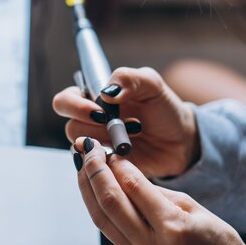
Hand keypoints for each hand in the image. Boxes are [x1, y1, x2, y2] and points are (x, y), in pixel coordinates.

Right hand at [53, 67, 198, 177]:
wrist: (180, 140)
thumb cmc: (163, 108)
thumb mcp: (152, 84)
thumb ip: (128, 78)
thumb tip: (106, 92)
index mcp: (93, 97)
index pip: (64, 101)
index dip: (76, 107)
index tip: (100, 111)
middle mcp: (89, 122)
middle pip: (70, 127)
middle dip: (94, 128)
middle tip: (116, 124)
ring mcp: (97, 145)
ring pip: (83, 147)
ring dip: (109, 141)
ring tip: (134, 134)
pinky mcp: (106, 165)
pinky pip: (95, 166)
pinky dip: (112, 159)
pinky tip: (130, 151)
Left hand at [73, 137, 245, 244]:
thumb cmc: (217, 241)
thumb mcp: (193, 206)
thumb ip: (155, 191)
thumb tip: (122, 171)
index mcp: (172, 227)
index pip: (133, 187)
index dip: (116, 164)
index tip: (108, 149)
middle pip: (109, 202)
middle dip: (94, 172)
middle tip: (87, 150)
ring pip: (101, 218)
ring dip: (88, 189)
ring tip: (82, 166)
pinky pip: (109, 231)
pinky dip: (99, 207)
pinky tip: (94, 190)